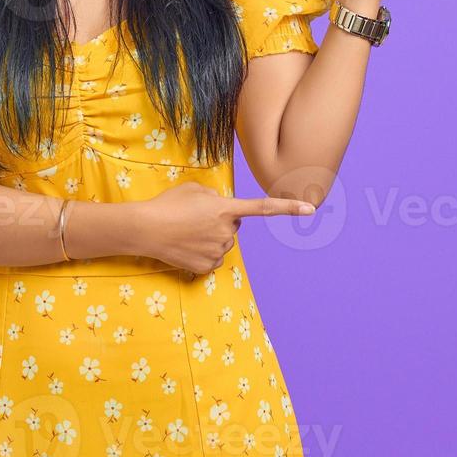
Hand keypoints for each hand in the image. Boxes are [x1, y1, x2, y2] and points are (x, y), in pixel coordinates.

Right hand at [132, 182, 312, 275]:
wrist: (145, 229)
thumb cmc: (168, 204)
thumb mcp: (193, 189)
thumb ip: (214, 196)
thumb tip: (221, 211)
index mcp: (225, 208)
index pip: (264, 208)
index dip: (289, 208)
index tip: (311, 209)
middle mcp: (227, 232)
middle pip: (234, 228)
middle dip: (221, 223)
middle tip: (196, 219)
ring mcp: (218, 251)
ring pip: (223, 244)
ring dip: (211, 238)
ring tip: (187, 232)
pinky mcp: (207, 267)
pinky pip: (213, 259)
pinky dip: (202, 254)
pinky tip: (186, 247)